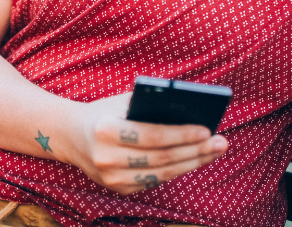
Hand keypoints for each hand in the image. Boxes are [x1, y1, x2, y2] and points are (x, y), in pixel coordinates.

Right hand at [62, 93, 227, 195]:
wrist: (70, 136)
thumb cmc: (104, 112)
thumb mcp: (121, 102)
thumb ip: (150, 105)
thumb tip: (191, 112)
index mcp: (106, 131)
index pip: (152, 135)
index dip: (182, 134)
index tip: (207, 129)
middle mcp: (106, 158)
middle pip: (161, 158)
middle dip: (196, 151)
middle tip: (221, 142)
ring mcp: (111, 179)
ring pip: (161, 174)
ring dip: (192, 163)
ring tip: (213, 151)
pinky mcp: (117, 189)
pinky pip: (154, 181)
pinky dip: (177, 170)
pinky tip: (194, 160)